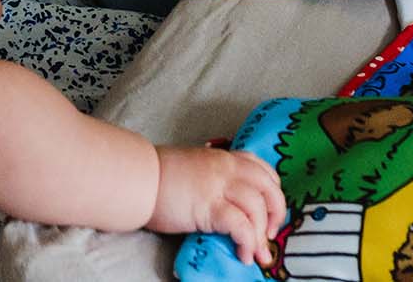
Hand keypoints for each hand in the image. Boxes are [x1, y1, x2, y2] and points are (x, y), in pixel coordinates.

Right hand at [147, 145, 285, 270]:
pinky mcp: (210, 207)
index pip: (262, 169)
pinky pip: (241, 226)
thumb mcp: (193, 167)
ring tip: (256, 254)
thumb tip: (227, 202)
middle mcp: (226, 168)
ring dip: (262, 235)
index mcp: (222, 157)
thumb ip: (213, 178)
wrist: (136, 178)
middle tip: (270, 234)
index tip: (269, 210)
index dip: (272, 191)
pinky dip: (248, 242)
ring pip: (258, 207)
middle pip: (269, 187)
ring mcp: (219, 186)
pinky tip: (243, 254)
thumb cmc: (157, 175)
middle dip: (277, 214)